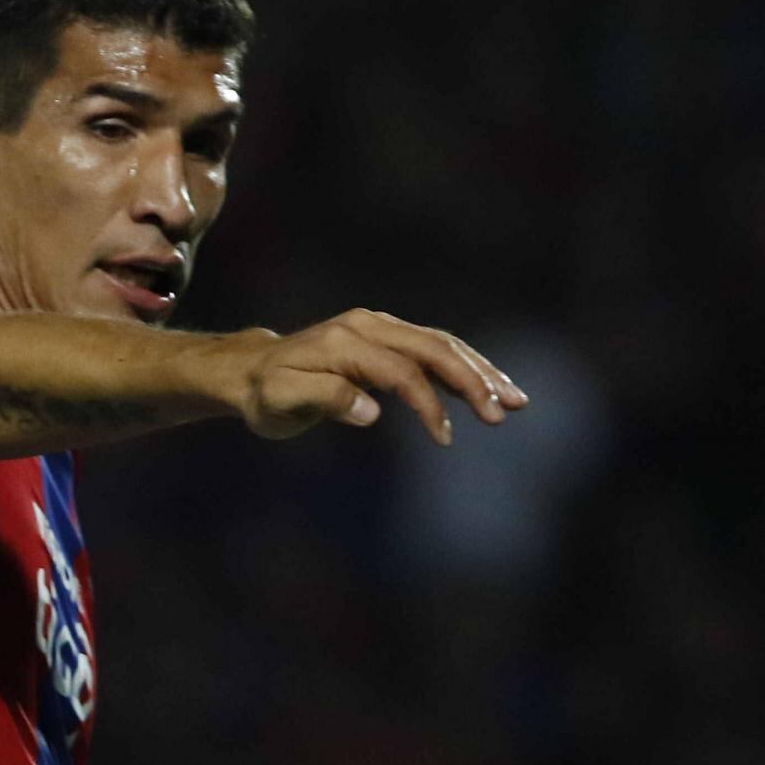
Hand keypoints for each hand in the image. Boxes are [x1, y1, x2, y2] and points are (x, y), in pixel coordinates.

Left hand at [221, 310, 525, 443]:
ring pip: (441, 344)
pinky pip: (432, 346)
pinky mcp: (385, 335)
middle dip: (474, 381)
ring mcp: (379, 326)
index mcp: (345, 342)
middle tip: (505, 413)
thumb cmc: (263, 394)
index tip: (444, 439)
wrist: (249, 372)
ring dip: (479, 371)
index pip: (401, 371)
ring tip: (515, 400)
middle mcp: (367, 325)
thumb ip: (322, 401)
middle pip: (434, 348)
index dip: (428, 405)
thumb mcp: (280, 402)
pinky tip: (487, 388)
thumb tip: (370, 411)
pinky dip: (464, 366)